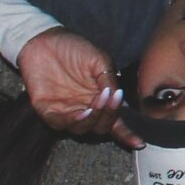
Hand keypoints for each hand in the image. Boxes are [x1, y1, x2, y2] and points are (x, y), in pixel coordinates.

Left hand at [19, 28, 137, 149]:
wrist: (45, 41)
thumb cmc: (75, 49)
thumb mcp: (100, 60)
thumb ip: (109, 80)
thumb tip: (118, 97)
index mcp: (101, 98)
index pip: (115, 121)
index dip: (127, 133)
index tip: (139, 143)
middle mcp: (85, 108)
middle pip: (102, 127)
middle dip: (109, 117)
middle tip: (111, 99)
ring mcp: (67, 111)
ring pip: (83, 129)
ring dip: (94, 119)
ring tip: (97, 103)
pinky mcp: (48, 110)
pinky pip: (61, 124)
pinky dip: (74, 121)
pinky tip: (83, 112)